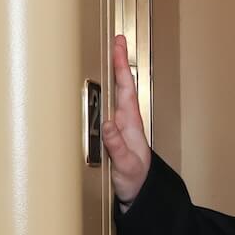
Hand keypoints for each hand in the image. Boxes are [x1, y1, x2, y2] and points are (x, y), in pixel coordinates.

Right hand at [101, 34, 151, 205]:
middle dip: (117, 62)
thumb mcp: (125, 164)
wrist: (138, 195)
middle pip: (120, 85)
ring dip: (111, 74)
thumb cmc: (134, 180)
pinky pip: (105, 107)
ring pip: (113, 95)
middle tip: (115, 39)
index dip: (121, 65)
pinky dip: (101, 92)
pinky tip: (95, 85)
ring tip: (106, 54)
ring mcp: (118, 126)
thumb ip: (117, 145)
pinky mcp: (111, 134)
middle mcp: (124, 120)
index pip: (125, 88)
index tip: (119, 45)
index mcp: (130, 123)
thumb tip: (109, 123)